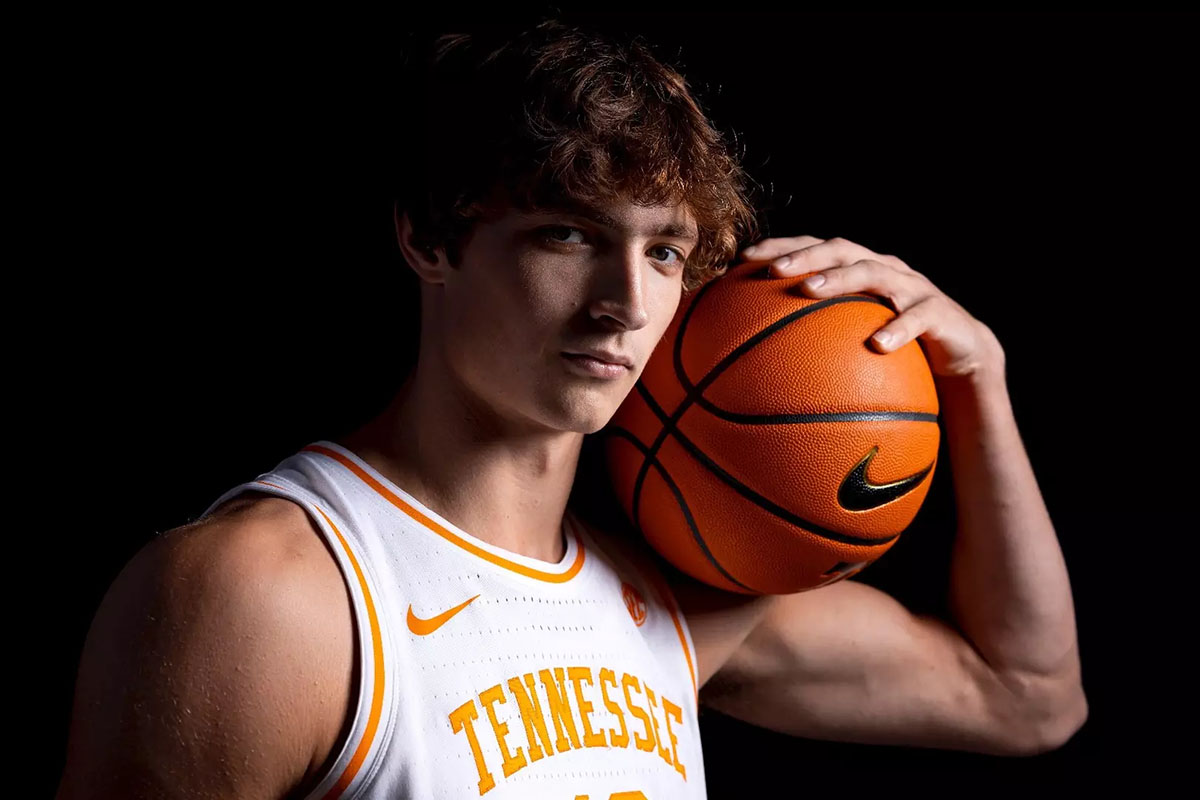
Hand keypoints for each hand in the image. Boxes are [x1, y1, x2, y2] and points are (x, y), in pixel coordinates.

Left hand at [739, 235, 1004, 380]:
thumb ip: (815, 336)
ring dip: (840, 279)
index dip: (782, 246)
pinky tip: (877, 344)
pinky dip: (898, 328)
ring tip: (810, 291)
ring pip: (874, 272)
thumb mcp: (854, 337)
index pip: (816, 247)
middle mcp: (884, 269)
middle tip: (773, 269)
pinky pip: (918, 317)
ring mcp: (912, 287)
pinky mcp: (939, 312)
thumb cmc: (895, 346)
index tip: (743, 257)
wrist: (961, 353)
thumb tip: (758, 361)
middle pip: (840, 250)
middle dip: (805, 255)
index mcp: (859, 269)